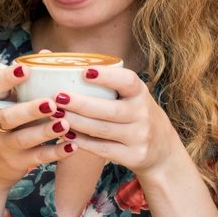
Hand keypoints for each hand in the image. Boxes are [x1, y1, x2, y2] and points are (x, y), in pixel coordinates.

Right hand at [0, 64, 68, 188]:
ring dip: (45, 131)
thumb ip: (27, 82)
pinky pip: (38, 157)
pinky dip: (56, 152)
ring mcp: (7, 145)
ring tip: (65, 124)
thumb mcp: (10, 103)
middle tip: (51, 103)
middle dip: (29, 109)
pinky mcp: (19, 162)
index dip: (8, 78)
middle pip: (8, 116)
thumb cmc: (8, 125)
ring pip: (23, 138)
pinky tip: (73, 146)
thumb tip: (47, 53)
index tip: (25, 69)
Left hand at [51, 66, 190, 176]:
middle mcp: (143, 114)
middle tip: (58, 97)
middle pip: (109, 109)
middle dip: (81, 103)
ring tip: (55, 115)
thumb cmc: (135, 114)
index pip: (128, 81)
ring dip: (75, 122)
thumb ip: (106, 83)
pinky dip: (81, 142)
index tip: (85, 72)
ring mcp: (139, 137)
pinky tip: (65, 135)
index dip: (107, 76)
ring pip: (101, 130)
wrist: (162, 150)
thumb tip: (57, 60)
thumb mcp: (131, 96)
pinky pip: (102, 149)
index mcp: (141, 93)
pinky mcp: (132, 156)